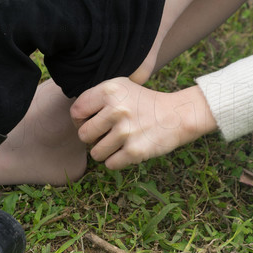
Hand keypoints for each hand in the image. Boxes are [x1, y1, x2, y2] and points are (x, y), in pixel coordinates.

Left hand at [70, 78, 217, 169]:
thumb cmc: (144, 102)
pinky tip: (127, 150)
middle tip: (107, 134)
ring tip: (119, 142)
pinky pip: (110, 164)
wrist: (177, 115)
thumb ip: (97, 98)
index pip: (76, 112)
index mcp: (110, 90)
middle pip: (83, 135)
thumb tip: (74, 118)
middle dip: (93, 138)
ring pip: (95, 153)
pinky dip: (117, 161)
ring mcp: (125, 131)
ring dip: (105, 151)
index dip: (80, 120)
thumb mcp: (121, 87)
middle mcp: (116, 109)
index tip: (92, 122)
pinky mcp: (135, 151)